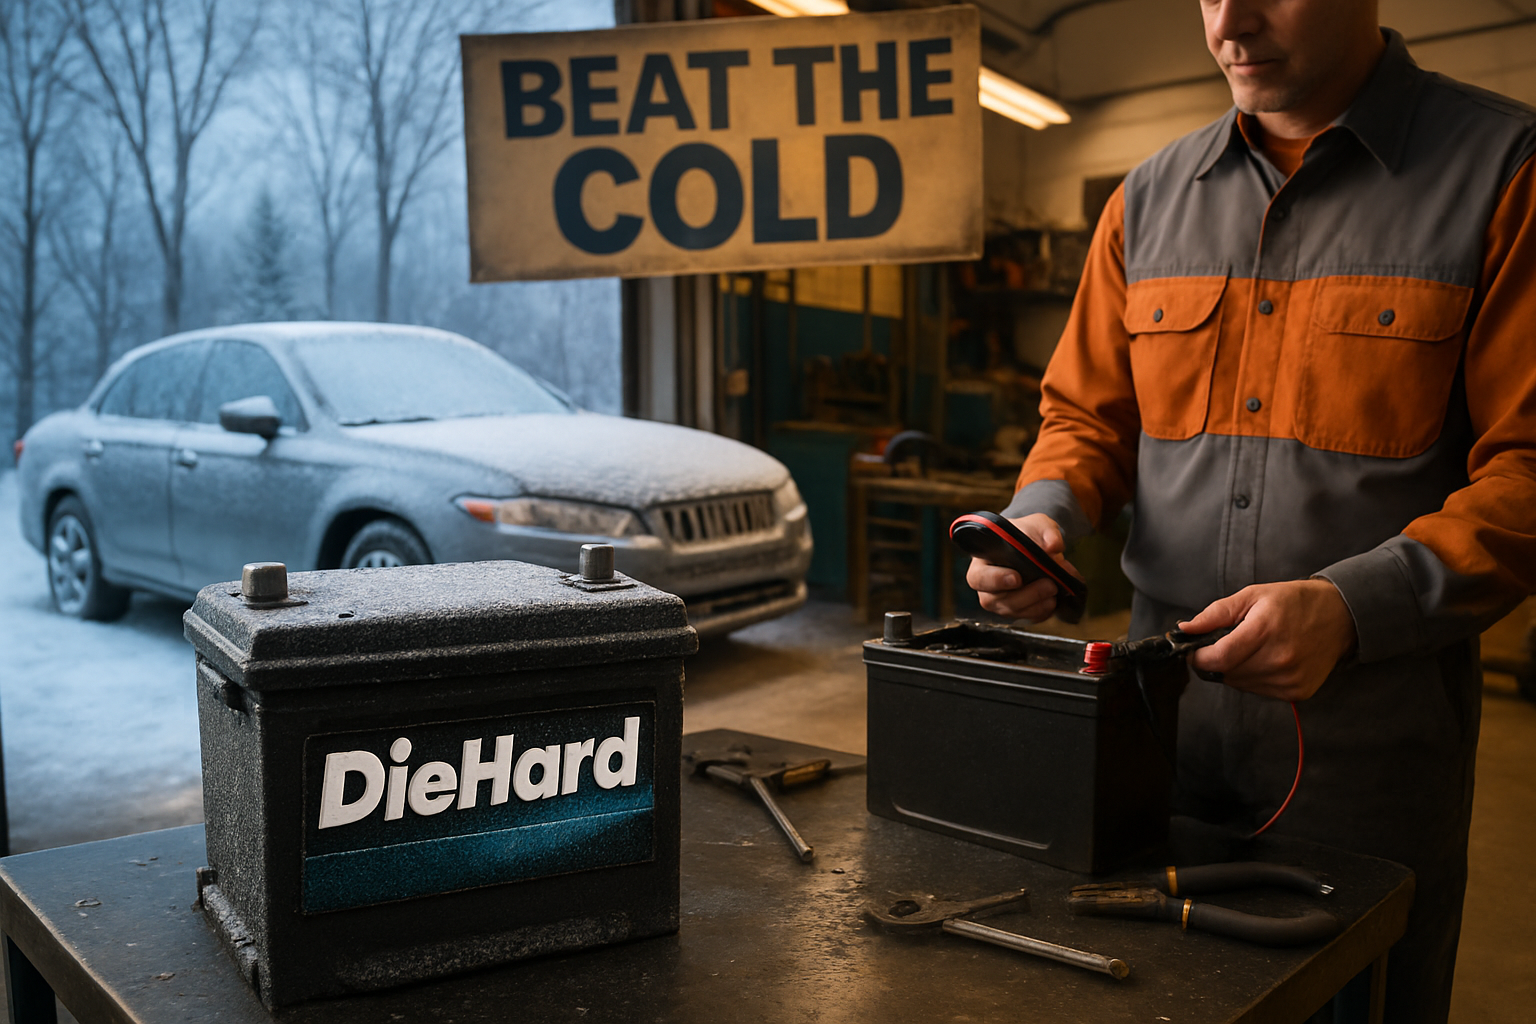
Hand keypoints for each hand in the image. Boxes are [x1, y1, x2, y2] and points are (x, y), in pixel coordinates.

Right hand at [964, 513, 1081, 621]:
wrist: (1037, 545)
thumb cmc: (1028, 534)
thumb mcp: (1038, 524)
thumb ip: (1046, 531)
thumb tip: (1053, 546)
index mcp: (982, 562)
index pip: (978, 577)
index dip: (995, 580)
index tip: (1017, 578)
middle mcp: (986, 586)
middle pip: (994, 600)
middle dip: (1025, 595)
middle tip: (1049, 585)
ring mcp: (1000, 601)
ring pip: (1011, 611)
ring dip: (1035, 605)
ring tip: (1055, 591)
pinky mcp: (1016, 611)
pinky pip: (1026, 618)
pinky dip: (1041, 612)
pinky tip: (1053, 600)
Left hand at [1181, 579, 1357, 700]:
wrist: (1340, 616)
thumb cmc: (1294, 602)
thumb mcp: (1252, 596)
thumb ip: (1215, 614)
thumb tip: (1185, 630)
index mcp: (1266, 630)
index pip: (1219, 658)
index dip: (1198, 658)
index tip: (1193, 651)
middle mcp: (1279, 659)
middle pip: (1227, 673)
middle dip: (1216, 661)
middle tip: (1227, 643)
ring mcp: (1290, 679)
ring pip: (1241, 684)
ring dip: (1235, 670)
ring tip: (1252, 648)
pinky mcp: (1297, 692)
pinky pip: (1259, 691)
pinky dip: (1254, 678)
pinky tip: (1266, 659)